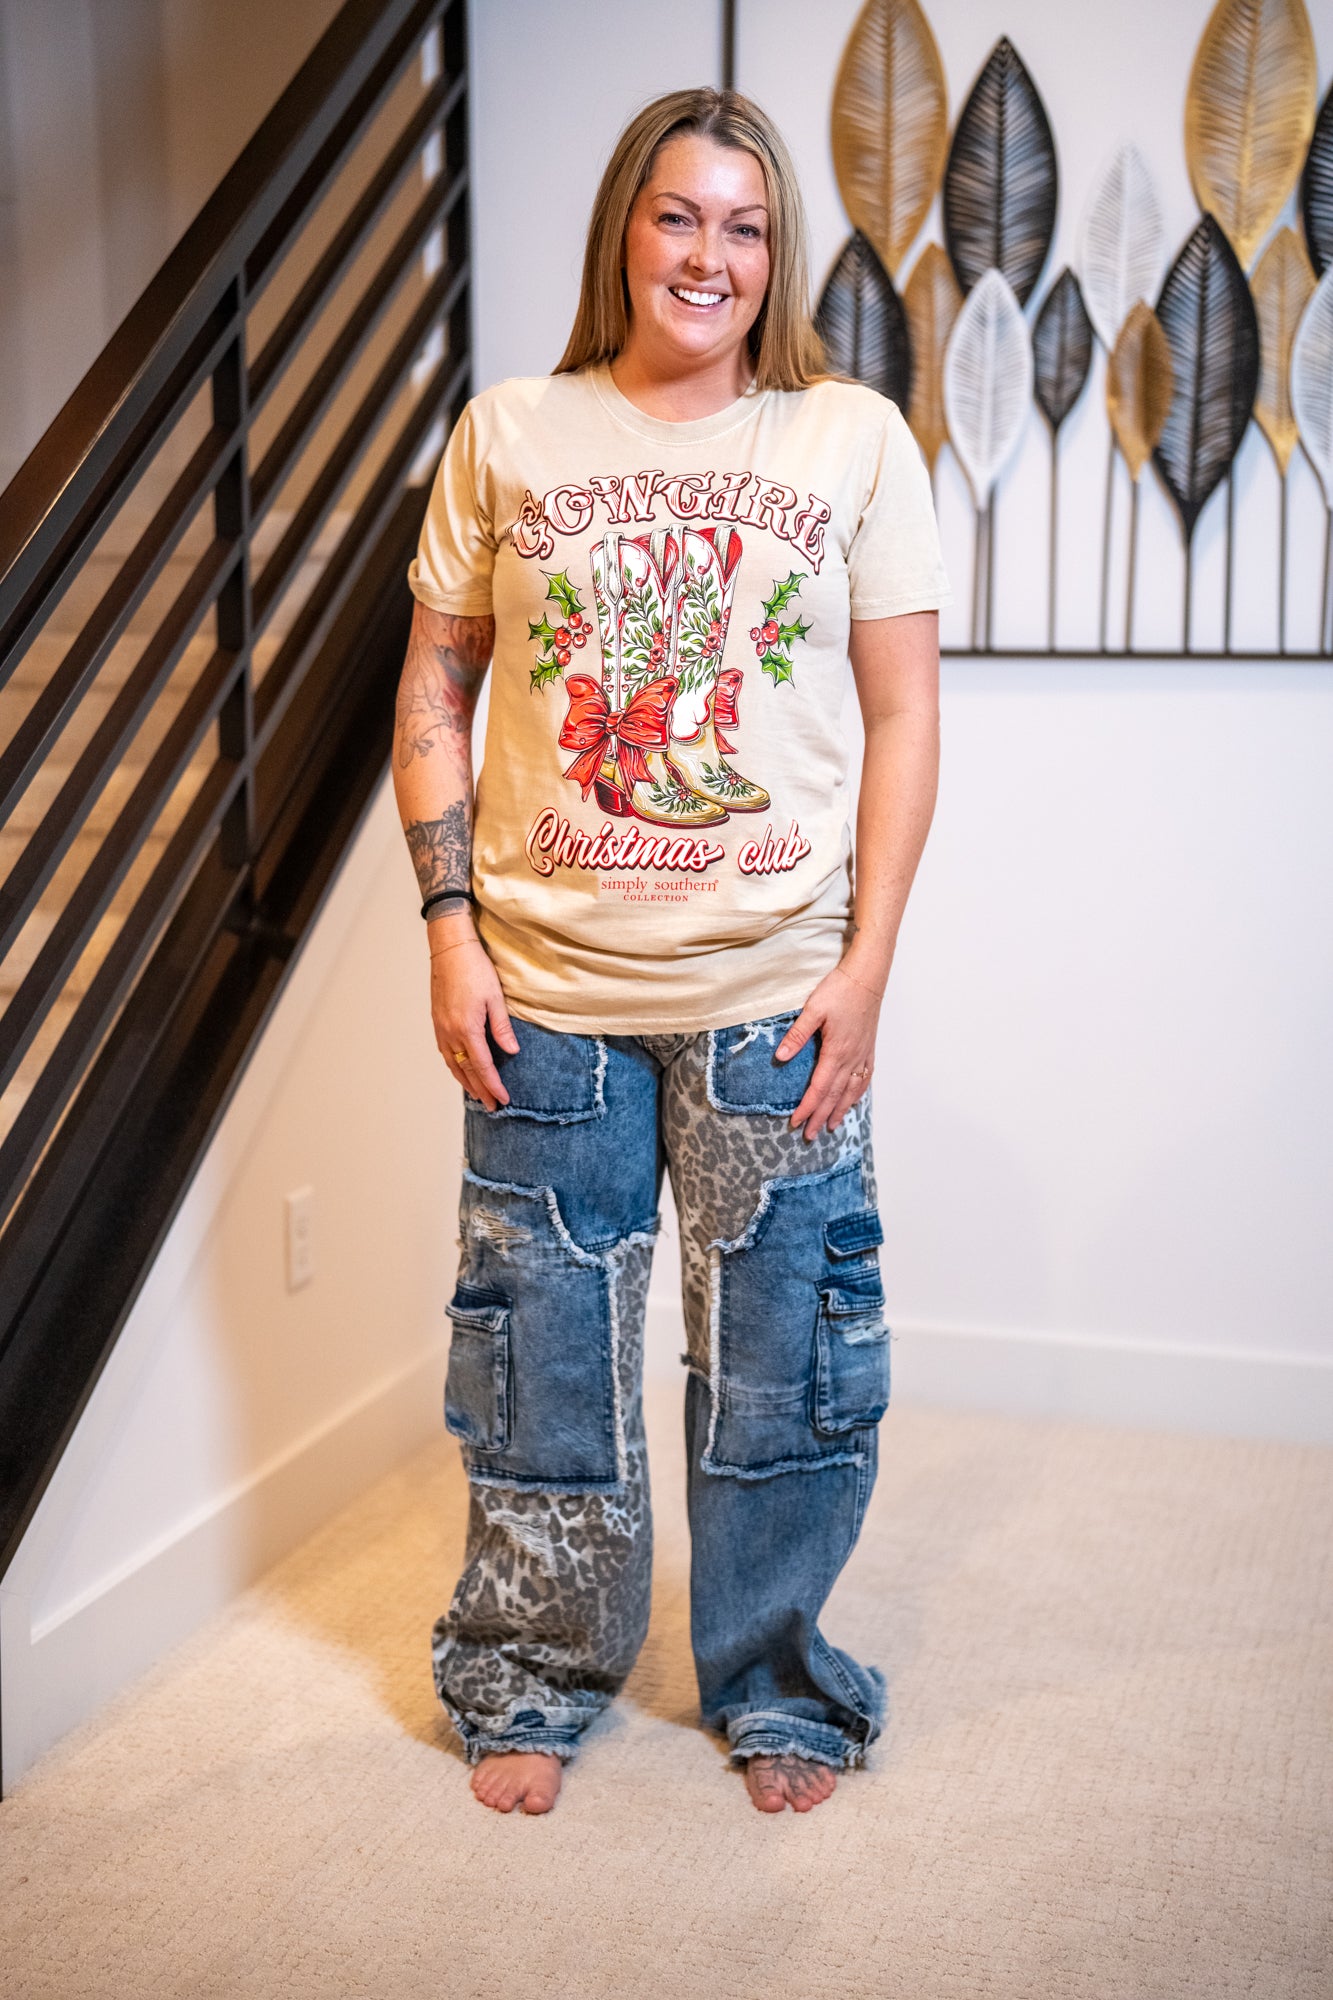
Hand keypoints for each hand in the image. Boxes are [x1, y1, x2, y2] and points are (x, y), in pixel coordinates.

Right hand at [428, 919, 518, 1110]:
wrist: (450, 948)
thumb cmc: (475, 968)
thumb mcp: (495, 997)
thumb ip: (502, 1027)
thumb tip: (512, 1052)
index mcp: (467, 1029)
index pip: (482, 1066)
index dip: (493, 1085)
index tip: (503, 1099)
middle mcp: (450, 1033)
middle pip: (466, 1070)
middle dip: (480, 1090)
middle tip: (492, 1106)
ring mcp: (441, 1028)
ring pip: (452, 1064)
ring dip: (465, 1082)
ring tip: (478, 1095)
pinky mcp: (437, 1021)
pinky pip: (445, 1053)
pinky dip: (454, 1067)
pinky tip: (461, 1070)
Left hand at [775, 960, 882, 1140]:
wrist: (867, 977)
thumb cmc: (840, 990)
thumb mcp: (813, 1009)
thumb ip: (797, 1034)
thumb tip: (781, 1056)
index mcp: (836, 1051)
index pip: (819, 1088)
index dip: (807, 1107)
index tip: (796, 1122)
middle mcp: (852, 1058)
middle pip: (835, 1096)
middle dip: (820, 1117)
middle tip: (810, 1135)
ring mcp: (863, 1055)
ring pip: (851, 1092)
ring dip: (840, 1111)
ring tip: (830, 1126)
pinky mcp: (869, 1049)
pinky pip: (864, 1079)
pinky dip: (857, 1095)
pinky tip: (852, 1101)